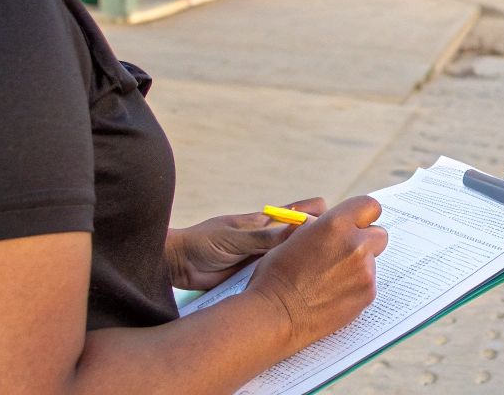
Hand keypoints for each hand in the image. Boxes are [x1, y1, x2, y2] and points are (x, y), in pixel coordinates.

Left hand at [166, 198, 326, 289]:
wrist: (178, 265)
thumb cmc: (203, 242)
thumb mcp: (234, 238)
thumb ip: (263, 237)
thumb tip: (298, 229)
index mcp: (268, 221)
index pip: (305, 210)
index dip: (320, 218)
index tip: (324, 236)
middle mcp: (272, 238)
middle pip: (305, 238)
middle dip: (318, 246)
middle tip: (325, 263)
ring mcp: (265, 258)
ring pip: (294, 260)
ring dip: (304, 267)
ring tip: (316, 282)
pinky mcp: (257, 276)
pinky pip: (277, 278)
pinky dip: (287, 283)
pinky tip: (297, 294)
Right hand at [245, 195, 387, 346]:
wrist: (273, 315)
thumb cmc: (276, 275)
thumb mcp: (294, 237)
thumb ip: (322, 228)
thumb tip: (337, 225)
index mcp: (335, 224)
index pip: (370, 206)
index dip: (362, 216)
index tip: (355, 224)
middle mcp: (356, 244)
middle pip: (380, 234)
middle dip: (366, 241)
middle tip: (345, 254)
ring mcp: (365, 271)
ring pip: (373, 262)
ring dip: (359, 267)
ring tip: (330, 280)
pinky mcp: (368, 294)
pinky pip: (368, 284)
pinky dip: (355, 287)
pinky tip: (332, 295)